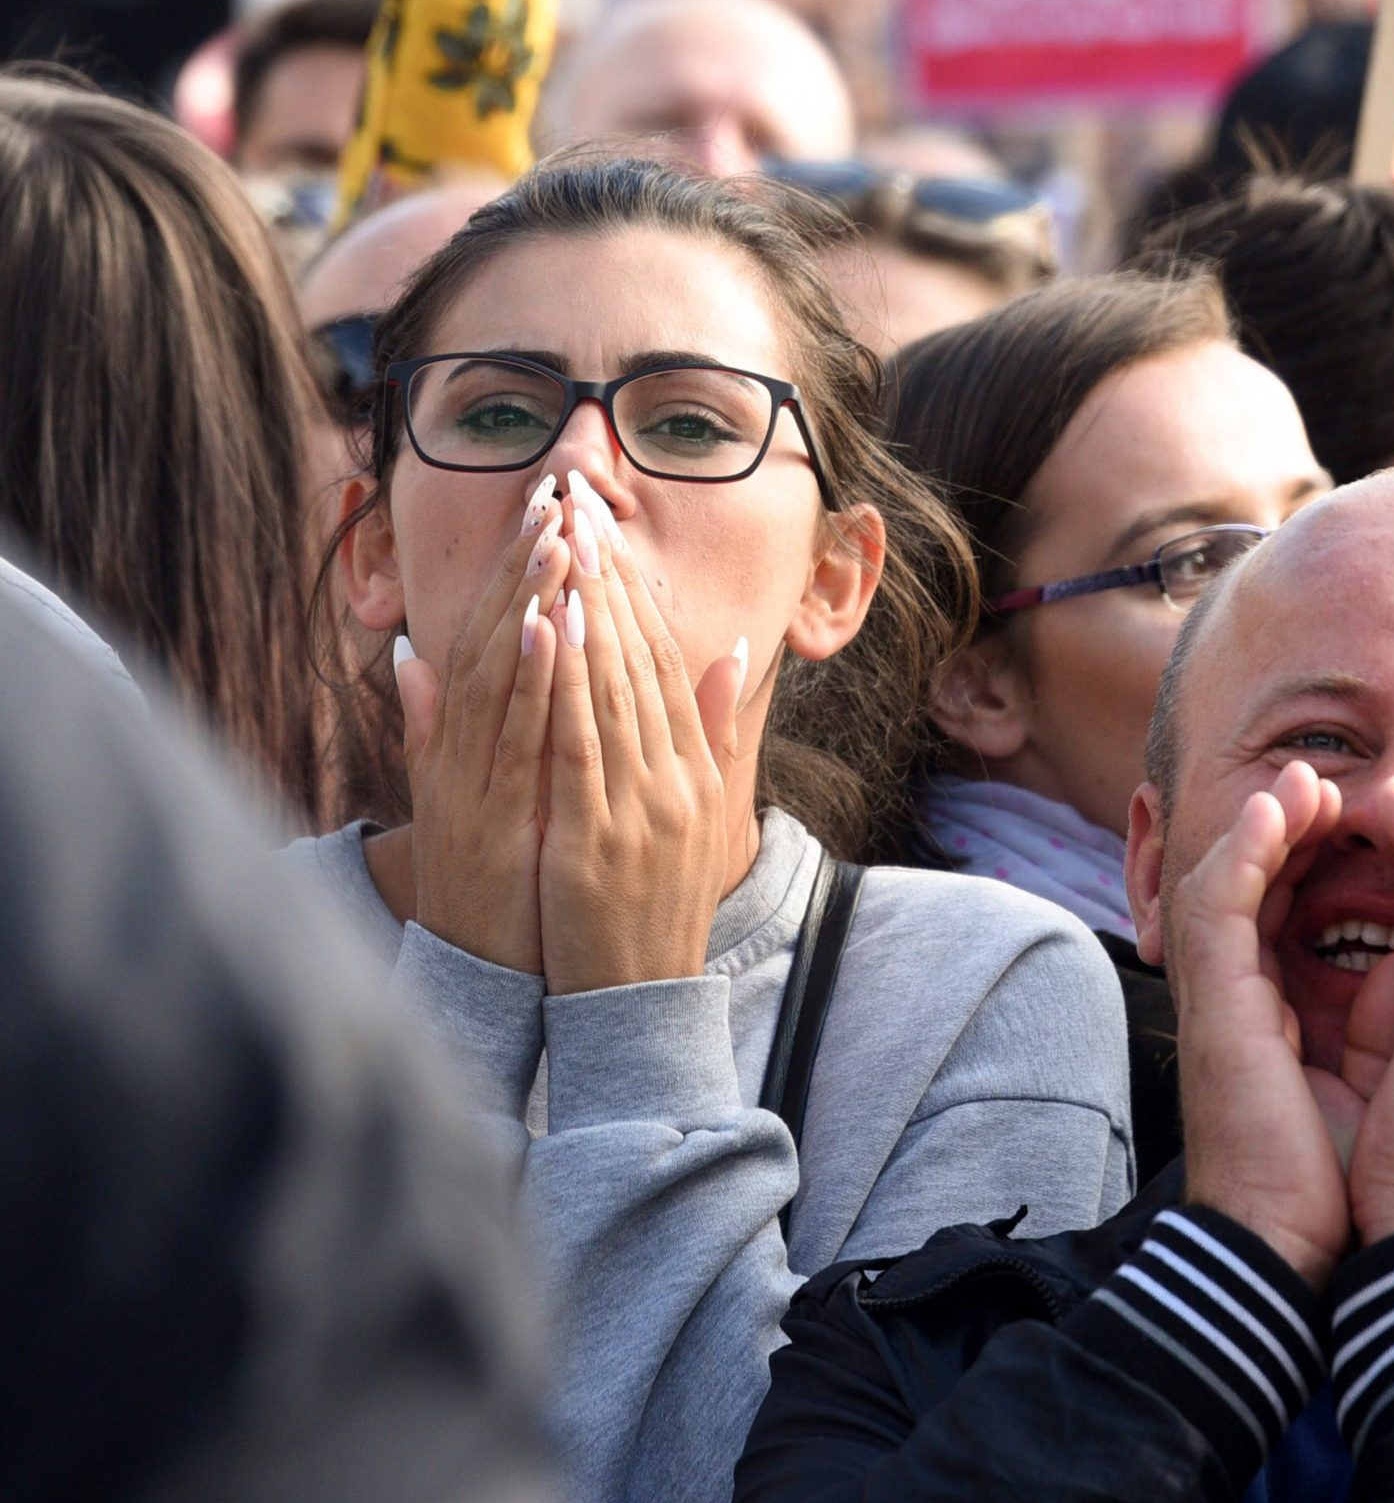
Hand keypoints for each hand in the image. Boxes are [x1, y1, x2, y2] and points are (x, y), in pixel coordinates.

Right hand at [394, 477, 570, 973]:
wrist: (479, 969)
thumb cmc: (487, 877)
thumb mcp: (465, 788)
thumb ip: (436, 723)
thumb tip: (408, 655)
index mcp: (467, 738)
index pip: (493, 634)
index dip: (518, 569)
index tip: (550, 507)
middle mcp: (462, 747)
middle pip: (491, 638)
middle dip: (523, 564)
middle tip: (555, 493)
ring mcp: (472, 777)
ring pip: (498, 673)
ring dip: (525, 600)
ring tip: (555, 537)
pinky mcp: (490, 812)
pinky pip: (510, 736)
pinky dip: (527, 679)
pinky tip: (547, 628)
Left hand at [534, 475, 753, 994]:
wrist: (640, 1001)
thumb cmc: (653, 907)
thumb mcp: (698, 813)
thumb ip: (714, 731)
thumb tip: (735, 649)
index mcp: (694, 768)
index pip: (666, 659)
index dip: (635, 589)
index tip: (607, 525)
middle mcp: (675, 776)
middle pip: (640, 658)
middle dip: (608, 575)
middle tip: (582, 502)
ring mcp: (640, 805)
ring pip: (611, 687)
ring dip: (586, 605)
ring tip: (567, 538)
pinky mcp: (597, 834)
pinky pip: (579, 743)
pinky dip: (566, 682)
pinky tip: (549, 625)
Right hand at [1161, 761, 1357, 1287]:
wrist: (1296, 1247)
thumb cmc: (1337, 1179)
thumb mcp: (1374, 1078)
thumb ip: (1383, 1019)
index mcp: (1277, 1011)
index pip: (1294, 906)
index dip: (1327, 854)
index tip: (1379, 816)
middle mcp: (1242, 995)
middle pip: (1260, 879)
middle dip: (1297, 823)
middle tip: (1342, 780)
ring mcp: (1220, 998)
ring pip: (1230, 876)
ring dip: (1270, 820)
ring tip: (1310, 778)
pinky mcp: (1213, 1007)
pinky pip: (1220, 906)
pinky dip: (1246, 850)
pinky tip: (1278, 810)